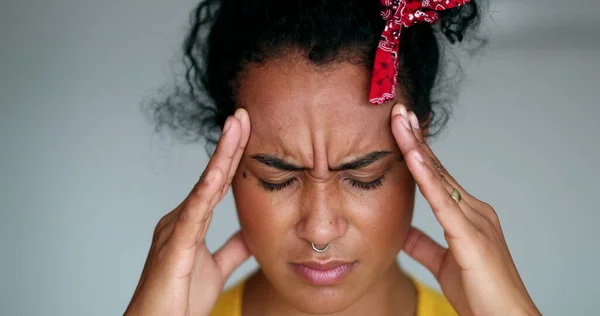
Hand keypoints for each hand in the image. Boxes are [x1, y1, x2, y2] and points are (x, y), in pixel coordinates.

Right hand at [125, 108, 251, 315]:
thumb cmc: (179, 300)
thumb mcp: (216, 269)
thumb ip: (232, 248)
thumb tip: (251, 232)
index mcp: (191, 223)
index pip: (218, 184)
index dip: (233, 157)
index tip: (248, 130)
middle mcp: (181, 220)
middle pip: (211, 177)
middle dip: (229, 144)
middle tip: (242, 113)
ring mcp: (175, 231)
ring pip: (203, 188)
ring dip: (220, 156)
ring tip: (235, 126)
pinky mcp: (173, 249)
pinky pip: (192, 217)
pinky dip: (205, 192)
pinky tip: (218, 172)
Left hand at [390, 104, 539, 315]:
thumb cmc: (480, 294)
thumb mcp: (443, 263)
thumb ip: (424, 245)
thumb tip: (401, 231)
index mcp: (467, 215)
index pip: (437, 176)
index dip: (418, 152)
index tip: (401, 129)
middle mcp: (473, 210)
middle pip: (437, 168)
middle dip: (416, 139)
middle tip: (398, 111)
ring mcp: (474, 220)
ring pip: (439, 177)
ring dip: (416, 147)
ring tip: (400, 121)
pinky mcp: (471, 237)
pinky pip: (443, 202)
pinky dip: (427, 178)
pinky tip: (413, 157)